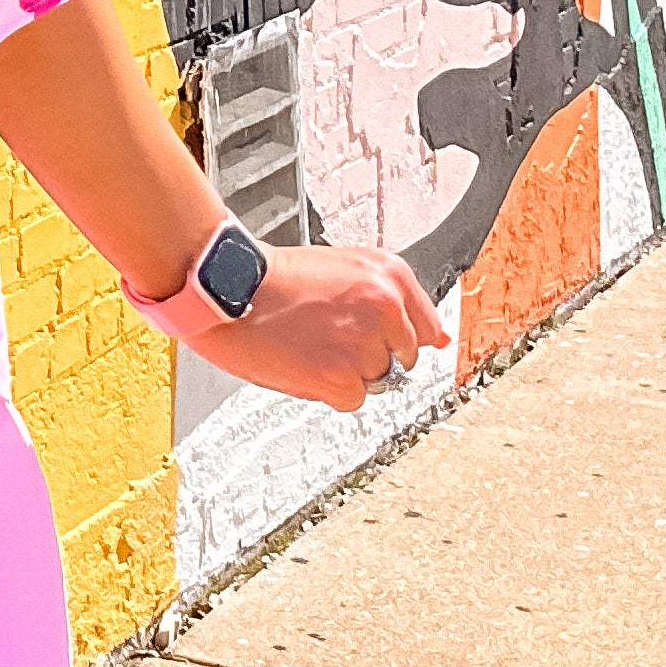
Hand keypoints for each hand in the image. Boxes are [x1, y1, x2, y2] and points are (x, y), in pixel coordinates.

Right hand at [185, 243, 447, 412]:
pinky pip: (350, 400)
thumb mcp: (347, 267)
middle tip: (324, 335)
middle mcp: (384, 308)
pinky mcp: (339, 376)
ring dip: (345, 372)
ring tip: (308, 344)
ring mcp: (363, 344)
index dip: (392, 337)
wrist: (226, 285)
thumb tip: (440, 341)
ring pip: (375, 381)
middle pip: (399, 359)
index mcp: (389, 275)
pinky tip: (301, 361)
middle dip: (368, 355)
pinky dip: (325, 389)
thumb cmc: (275, 276)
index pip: (425, 329)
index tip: (371, 337)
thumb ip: (395, 299)